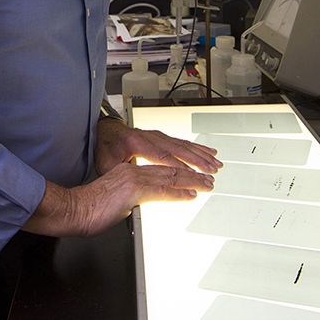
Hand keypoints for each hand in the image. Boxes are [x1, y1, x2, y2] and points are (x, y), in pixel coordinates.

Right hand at [22, 118, 220, 239]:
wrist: (74, 209)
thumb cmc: (89, 209)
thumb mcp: (115, 200)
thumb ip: (129, 198)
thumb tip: (136, 205)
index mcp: (128, 171)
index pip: (160, 170)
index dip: (180, 172)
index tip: (195, 177)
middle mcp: (133, 171)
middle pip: (170, 171)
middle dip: (193, 174)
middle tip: (210, 177)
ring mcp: (134, 179)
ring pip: (170, 177)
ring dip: (193, 181)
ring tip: (208, 184)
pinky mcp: (133, 190)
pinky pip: (162, 191)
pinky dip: (179, 192)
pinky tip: (191, 194)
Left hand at [95, 116, 221, 176]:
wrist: (104, 131)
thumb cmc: (105, 149)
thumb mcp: (108, 165)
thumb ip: (123, 174)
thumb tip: (133, 188)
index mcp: (136, 143)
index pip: (161, 157)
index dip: (179, 168)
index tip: (193, 177)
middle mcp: (149, 136)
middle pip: (177, 150)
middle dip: (197, 162)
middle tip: (212, 172)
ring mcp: (156, 135)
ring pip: (183, 145)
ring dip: (201, 155)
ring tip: (216, 164)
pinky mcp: (161, 136)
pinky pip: (181, 141)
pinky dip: (197, 147)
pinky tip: (209, 152)